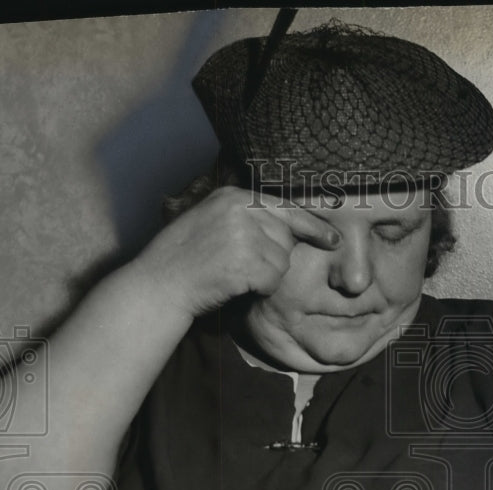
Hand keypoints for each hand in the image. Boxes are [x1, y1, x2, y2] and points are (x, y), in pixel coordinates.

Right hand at [134, 186, 339, 317]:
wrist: (159, 284)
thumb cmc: (183, 260)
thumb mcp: (210, 221)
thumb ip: (244, 218)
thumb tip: (286, 226)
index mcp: (233, 196)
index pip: (284, 208)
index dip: (312, 225)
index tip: (333, 238)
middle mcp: (241, 209)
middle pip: (285, 238)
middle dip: (272, 258)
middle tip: (240, 266)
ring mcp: (244, 234)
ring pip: (281, 261)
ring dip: (264, 276)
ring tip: (232, 274)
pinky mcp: (246, 261)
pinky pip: (273, 280)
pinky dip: (259, 289)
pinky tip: (235, 285)